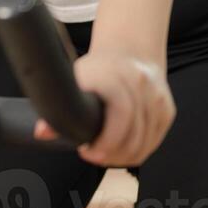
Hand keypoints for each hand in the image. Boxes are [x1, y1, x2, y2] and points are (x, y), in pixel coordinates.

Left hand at [34, 49, 173, 166]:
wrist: (128, 51)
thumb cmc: (97, 70)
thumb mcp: (73, 81)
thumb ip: (57, 108)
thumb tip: (41, 132)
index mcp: (115, 76)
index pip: (121, 116)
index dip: (105, 141)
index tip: (86, 151)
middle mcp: (141, 85)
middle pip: (133, 136)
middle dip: (111, 154)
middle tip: (93, 155)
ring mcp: (157, 98)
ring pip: (144, 143)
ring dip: (123, 156)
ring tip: (104, 155)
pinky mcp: (167, 110)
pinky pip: (153, 142)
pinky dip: (137, 151)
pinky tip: (121, 150)